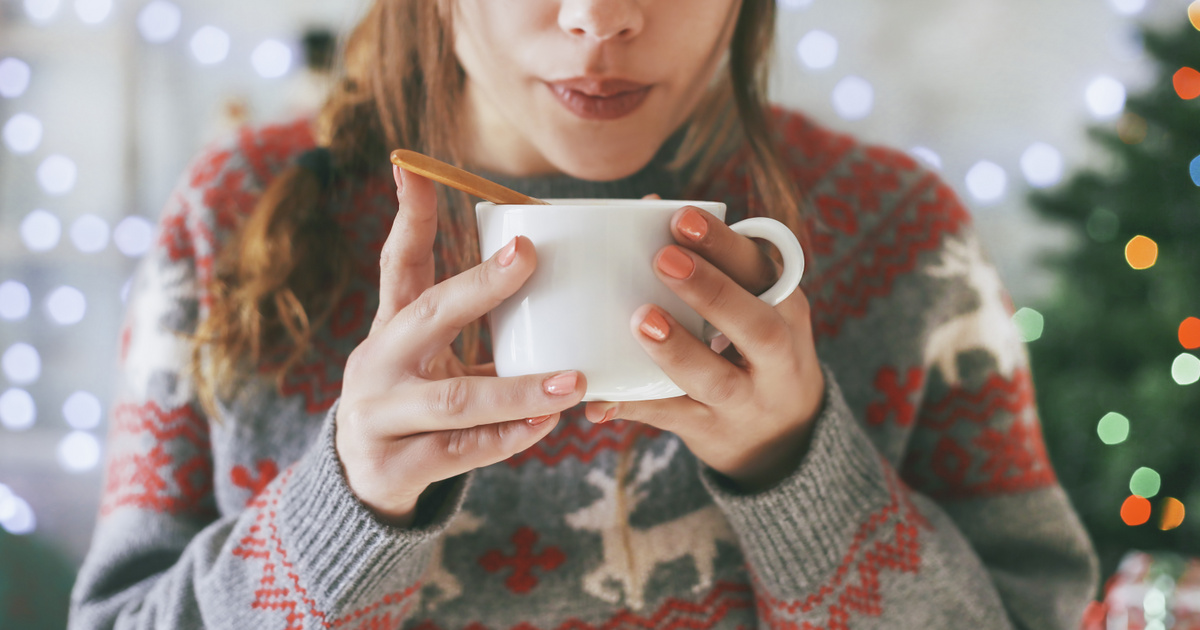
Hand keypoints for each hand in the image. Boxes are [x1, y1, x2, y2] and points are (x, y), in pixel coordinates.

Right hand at [335, 166, 585, 525]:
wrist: (359, 488)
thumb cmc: (417, 409)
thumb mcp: (432, 359)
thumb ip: (474, 326)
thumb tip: (550, 265)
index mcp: (391, 329)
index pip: (397, 264)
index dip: (408, 217)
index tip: (414, 167)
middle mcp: (377, 364)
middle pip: (427, 314)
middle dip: (479, 285)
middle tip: (530, 256)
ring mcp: (379, 416)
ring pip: (453, 400)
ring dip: (518, 389)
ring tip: (573, 381)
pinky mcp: (392, 467)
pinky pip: (458, 454)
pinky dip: (506, 440)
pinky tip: (545, 426)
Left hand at [584, 206, 824, 492]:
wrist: (784, 439)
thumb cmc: (752, 348)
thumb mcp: (755, 304)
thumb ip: (714, 263)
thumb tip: (648, 204)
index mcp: (784, 309)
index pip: (764, 272)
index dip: (726, 244)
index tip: (682, 217)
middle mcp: (777, 356)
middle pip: (756, 326)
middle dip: (712, 291)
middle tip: (663, 259)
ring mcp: (748, 401)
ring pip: (717, 379)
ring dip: (678, 350)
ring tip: (642, 320)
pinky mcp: (713, 433)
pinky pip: (672, 420)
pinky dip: (634, 407)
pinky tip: (600, 398)